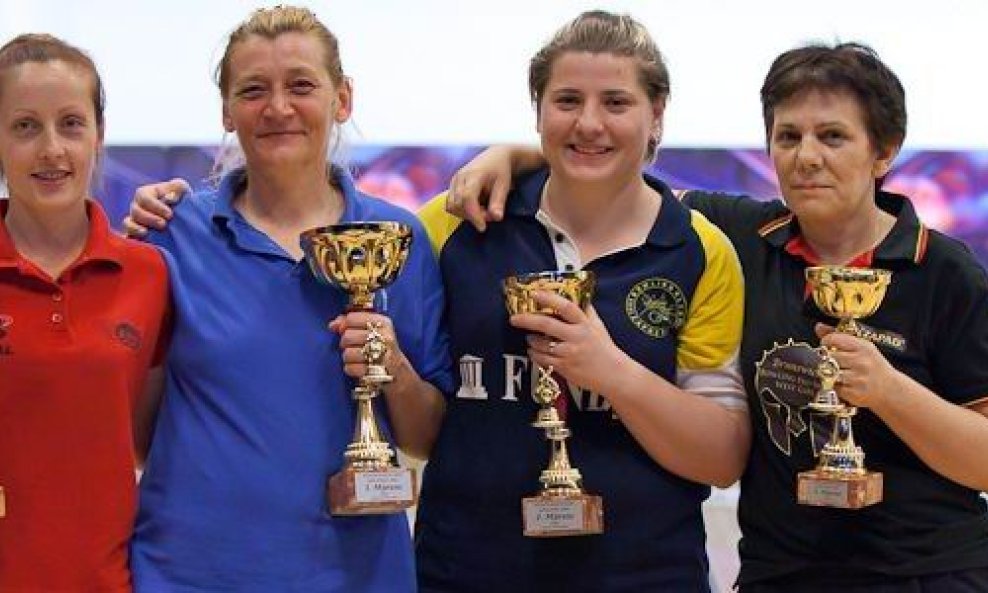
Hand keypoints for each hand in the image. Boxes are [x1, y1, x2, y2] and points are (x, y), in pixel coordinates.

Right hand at [122, 178, 190, 236]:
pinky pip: (128, 237)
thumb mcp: (182, 189)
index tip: (170, 215)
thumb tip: (169, 198)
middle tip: (163, 224)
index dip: (155, 206)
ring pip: (128, 224)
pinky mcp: (134, 235)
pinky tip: (142, 241)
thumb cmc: (182, 199)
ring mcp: (134, 221)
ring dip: (136, 228)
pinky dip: (132, 238)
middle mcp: (137, 207)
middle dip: (149, 218)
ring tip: (146, 233)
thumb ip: (178, 188)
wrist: (185, 217)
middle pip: (135, 211)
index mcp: (146, 193)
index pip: (144, 197)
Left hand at [329, 311, 408, 380]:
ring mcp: (382, 356)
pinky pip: (350, 368)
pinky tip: (358, 367)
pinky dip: (350, 369)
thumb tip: (332, 325)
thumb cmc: (379, 345)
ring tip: (356, 357)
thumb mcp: (371, 328)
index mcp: (383, 322)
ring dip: (347, 357)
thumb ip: (350, 322)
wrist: (397, 370)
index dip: (345, 325)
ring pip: (347, 353)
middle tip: (353, 346)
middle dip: (345, 343)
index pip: (352, 318)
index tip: (348, 330)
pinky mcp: (376, 372)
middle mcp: (385, 337)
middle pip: (347, 336)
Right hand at [446, 146, 514, 231]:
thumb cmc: (501, 170)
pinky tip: (475, 208)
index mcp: (474, 174)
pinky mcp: (452, 186)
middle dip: (472, 216)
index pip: (467, 198)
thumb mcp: (504, 185)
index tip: (483, 227)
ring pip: (451, 206)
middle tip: (489, 215)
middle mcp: (460, 177)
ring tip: (482, 210)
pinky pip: (451, 203)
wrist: (495, 157)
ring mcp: (454, 181)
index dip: (473, 215)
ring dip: (465, 214)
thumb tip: (496, 217)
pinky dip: (461, 210)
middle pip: (457, 204)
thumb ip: (499, 201)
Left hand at [509, 291, 625, 395]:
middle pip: (547, 324)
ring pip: (541, 344)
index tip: (534, 293)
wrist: (612, 374)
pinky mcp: (564, 367)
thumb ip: (586, 310)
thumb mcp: (598, 325)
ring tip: (530, 338)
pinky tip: (534, 351)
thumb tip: (578, 293)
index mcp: (584, 324)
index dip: (549, 299)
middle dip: (527, 320)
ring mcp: (569, 353)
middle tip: (514, 318)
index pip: (566, 307)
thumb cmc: (603, 347)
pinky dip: (534, 354)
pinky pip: (542, 359)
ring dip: (531, 340)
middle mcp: (576, 337)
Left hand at [815, 323, 901, 409]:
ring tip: (836, 373)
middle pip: (828, 357)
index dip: (826, 342)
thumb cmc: (874, 366)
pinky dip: (834, 386)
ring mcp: (857, 379)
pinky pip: (833, 387)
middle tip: (832, 361)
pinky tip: (843, 384)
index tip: (828, 346)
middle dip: (827, 359)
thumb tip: (819, 327)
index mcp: (863, 347)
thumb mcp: (862, 347)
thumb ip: (839, 336)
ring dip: (829, 373)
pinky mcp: (853, 393)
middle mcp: (860, 362)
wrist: (891, 389)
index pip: (833, 339)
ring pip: (828, 373)